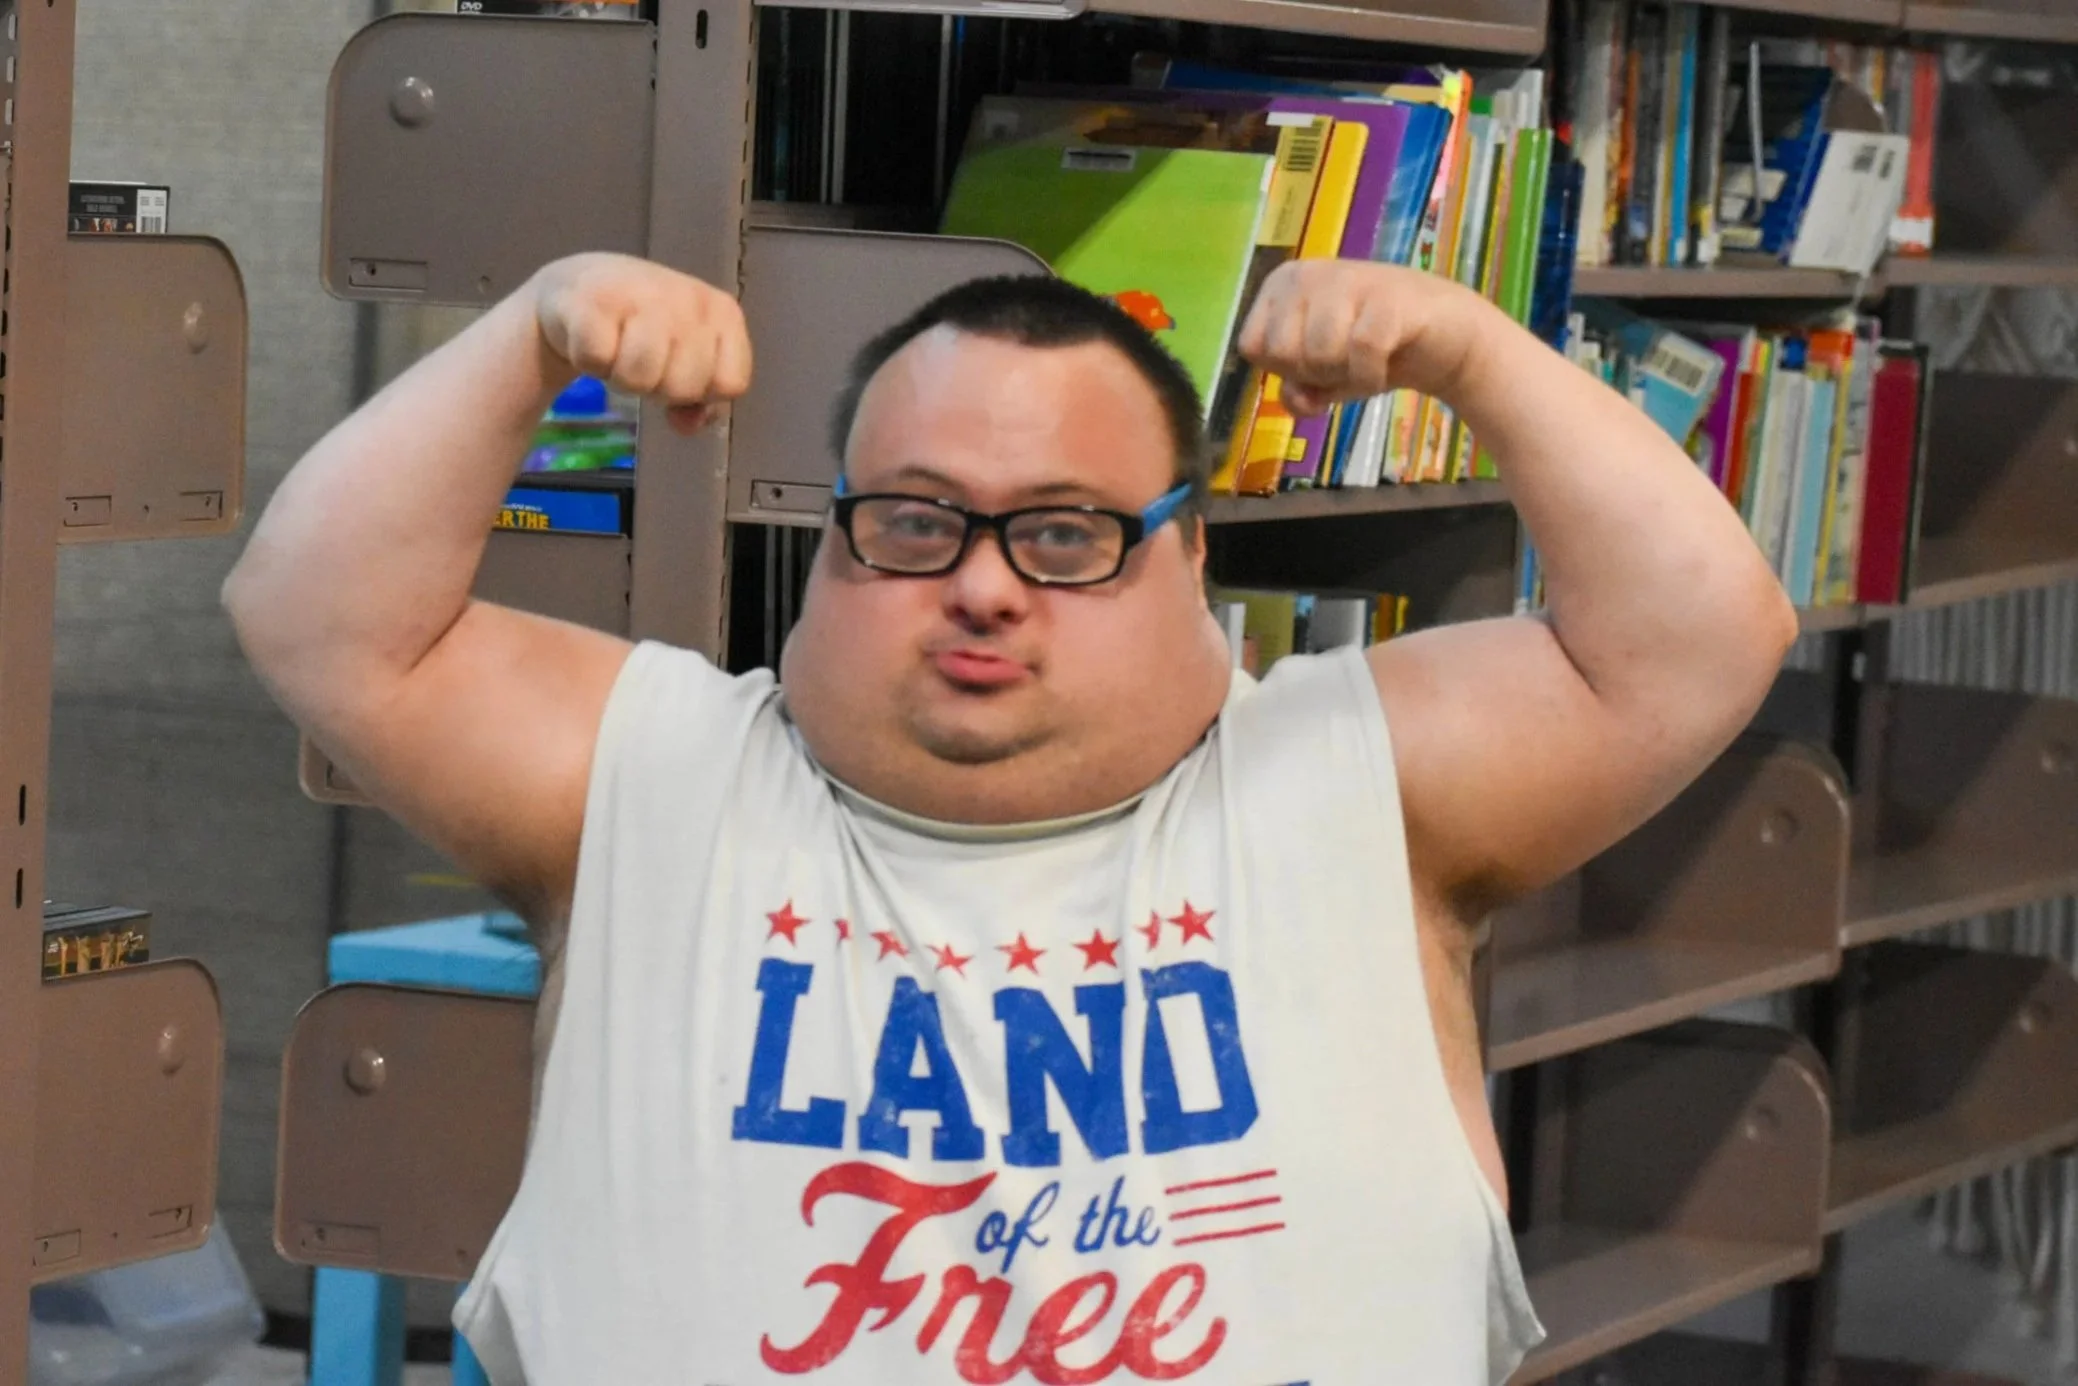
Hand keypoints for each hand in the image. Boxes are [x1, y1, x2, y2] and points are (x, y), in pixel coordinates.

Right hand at [532, 252, 752, 433]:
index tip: (681, 370)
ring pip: (639, 378)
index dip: (703, 392)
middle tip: (643, 361)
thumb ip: (702, 401)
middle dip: (659, 388)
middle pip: (683, 387)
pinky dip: (590, 363)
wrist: (585, 284)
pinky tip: (594, 339)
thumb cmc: (647, 329)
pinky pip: (597, 362)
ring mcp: (641, 295)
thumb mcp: (688, 361)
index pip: (731, 384)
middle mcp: (688, 299)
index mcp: (724, 313)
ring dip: (623, 379)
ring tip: (618, 353)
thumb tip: (688, 424)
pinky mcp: (594, 300)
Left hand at [1236, 260, 1482, 416]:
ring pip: (1318, 353)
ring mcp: (1348, 279)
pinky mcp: (1388, 297)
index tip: (1315, 361)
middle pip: (1281, 353)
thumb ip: (1296, 391)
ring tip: (1366, 362)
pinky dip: (1370, 377)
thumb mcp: (1322, 378)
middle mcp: (1308, 272)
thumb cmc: (1372, 352)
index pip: (1251, 346)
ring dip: (1344, 376)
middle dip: (1313, 374)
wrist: (1445, 335)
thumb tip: (1296, 399)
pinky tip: (1384, 368)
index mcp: (1282, 284)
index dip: (1283, 370)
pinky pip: (1360, 353)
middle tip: (1345, 361)